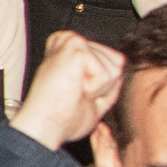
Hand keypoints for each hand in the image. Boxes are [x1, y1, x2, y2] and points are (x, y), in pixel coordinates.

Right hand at [9, 31, 125, 151]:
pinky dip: (95, 88)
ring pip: (114, 66)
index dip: (104, 84)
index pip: (112, 59)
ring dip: (100, 88)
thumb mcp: (92, 94)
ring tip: (74, 90)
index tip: (78, 91)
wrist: (46, 125)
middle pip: (117, 61)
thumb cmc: (62, 115)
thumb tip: (121, 63)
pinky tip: (74, 88)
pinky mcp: (75, 48)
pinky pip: (106, 72)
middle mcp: (68, 40)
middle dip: (105, 85)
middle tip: (77, 92)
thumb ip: (106, 76)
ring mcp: (71, 41)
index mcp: (70, 50)